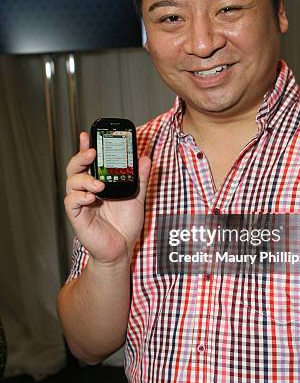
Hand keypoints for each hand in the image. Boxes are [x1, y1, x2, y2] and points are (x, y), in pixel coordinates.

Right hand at [64, 131, 150, 264]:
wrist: (122, 248)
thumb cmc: (125, 223)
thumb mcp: (137, 197)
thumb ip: (140, 178)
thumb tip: (145, 158)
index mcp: (98, 182)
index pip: (89, 161)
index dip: (85, 147)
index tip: (87, 135)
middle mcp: (87, 189)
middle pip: (75, 167)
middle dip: (81, 157)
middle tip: (92, 152)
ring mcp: (80, 203)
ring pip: (71, 182)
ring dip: (84, 179)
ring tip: (99, 184)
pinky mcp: (77, 216)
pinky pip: (71, 202)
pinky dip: (80, 197)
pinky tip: (91, 198)